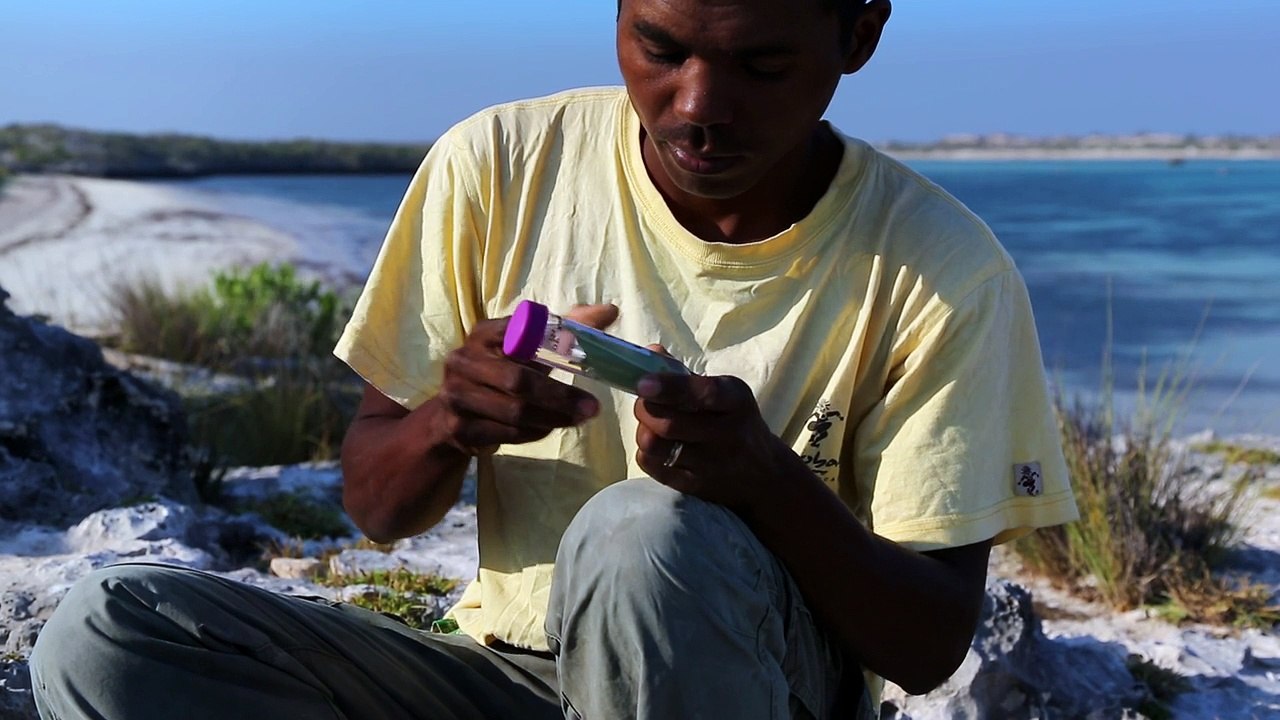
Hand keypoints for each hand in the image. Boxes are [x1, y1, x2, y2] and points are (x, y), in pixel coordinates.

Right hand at [436, 304, 618, 453]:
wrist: (453, 418)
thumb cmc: (500, 374)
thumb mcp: (527, 351)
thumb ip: (565, 330)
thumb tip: (610, 310)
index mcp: (482, 334)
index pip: (517, 330)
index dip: (550, 339)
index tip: (582, 352)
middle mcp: (463, 361)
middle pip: (518, 380)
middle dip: (560, 396)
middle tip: (592, 407)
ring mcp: (457, 395)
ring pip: (514, 411)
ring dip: (553, 418)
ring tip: (578, 419)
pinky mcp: (459, 428)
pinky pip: (507, 433)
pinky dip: (534, 433)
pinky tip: (550, 428)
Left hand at [633, 369, 785, 512]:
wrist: (764, 474)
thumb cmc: (736, 422)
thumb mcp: (726, 393)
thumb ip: (685, 375)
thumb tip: (649, 352)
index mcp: (736, 401)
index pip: (704, 394)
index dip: (670, 387)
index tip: (643, 383)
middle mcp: (728, 435)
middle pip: (670, 423)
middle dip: (646, 408)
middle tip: (644, 401)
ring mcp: (712, 465)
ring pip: (657, 446)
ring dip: (644, 430)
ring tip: (650, 424)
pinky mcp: (697, 487)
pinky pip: (655, 467)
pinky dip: (646, 453)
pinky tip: (657, 446)